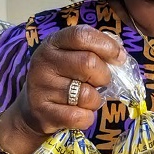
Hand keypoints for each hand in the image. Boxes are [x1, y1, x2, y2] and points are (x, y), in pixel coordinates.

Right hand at [0, 25, 121, 153]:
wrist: (32, 109)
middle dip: (103, 76)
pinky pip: (79, 116)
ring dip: (95, 100)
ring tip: (86, 99)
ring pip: (87, 95)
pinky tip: (79, 113)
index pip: (82, 36)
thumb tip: (120, 56)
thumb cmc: (62, 78)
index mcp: (53, 43)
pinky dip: (87, 118)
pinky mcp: (43, 113)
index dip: (106, 45)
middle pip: (88, 63)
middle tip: (100, 82)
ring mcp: (41, 88)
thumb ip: (94, 51)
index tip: (119, 57)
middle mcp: (43, 62)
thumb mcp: (71, 57)